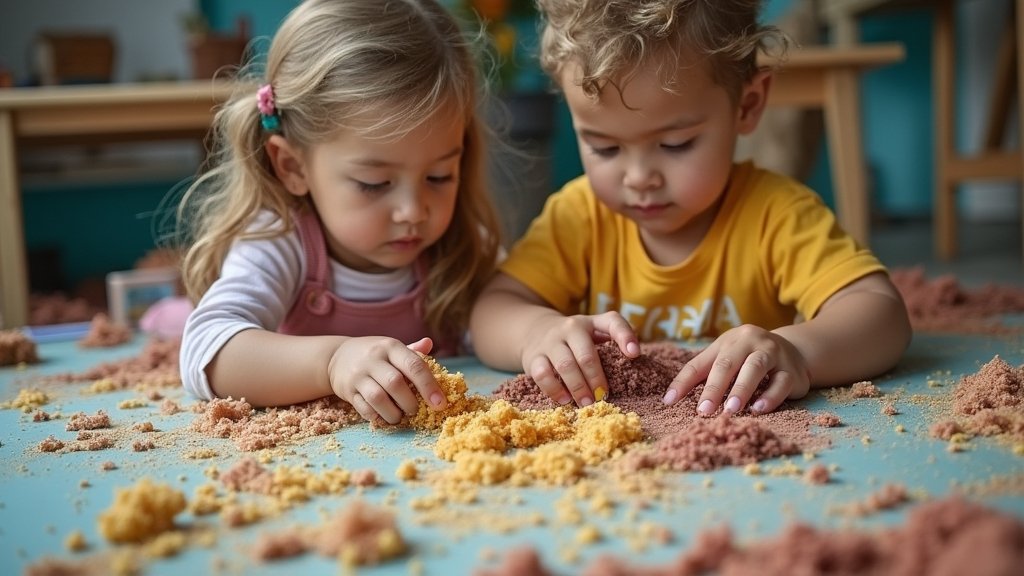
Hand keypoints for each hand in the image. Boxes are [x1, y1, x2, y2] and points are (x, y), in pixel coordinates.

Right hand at [327, 336, 445, 423]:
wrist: (337, 357)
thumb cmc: (375, 355)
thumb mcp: (392, 348)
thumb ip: (412, 351)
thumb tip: (429, 343)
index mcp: (390, 346)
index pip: (413, 365)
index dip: (429, 385)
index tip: (440, 403)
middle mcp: (373, 359)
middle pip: (395, 384)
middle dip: (410, 402)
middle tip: (416, 410)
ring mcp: (358, 375)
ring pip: (378, 398)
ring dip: (393, 413)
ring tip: (400, 416)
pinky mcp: (347, 391)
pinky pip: (363, 408)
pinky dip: (377, 417)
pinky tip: (384, 417)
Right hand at [521, 311, 639, 406]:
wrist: (535, 330)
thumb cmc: (576, 340)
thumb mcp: (595, 335)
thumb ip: (614, 344)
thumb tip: (635, 364)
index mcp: (592, 323)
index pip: (613, 321)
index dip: (625, 337)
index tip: (635, 355)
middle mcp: (571, 328)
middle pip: (586, 354)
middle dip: (596, 378)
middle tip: (603, 397)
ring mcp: (551, 342)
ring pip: (565, 365)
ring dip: (578, 387)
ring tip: (587, 403)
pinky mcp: (534, 357)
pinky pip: (542, 374)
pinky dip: (554, 390)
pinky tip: (564, 400)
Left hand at [662, 324, 809, 415]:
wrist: (796, 351)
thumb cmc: (749, 358)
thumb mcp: (727, 359)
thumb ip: (704, 375)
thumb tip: (670, 399)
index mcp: (726, 342)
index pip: (700, 363)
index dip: (683, 382)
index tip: (669, 402)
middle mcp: (749, 343)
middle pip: (727, 364)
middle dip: (714, 388)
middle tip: (703, 410)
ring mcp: (773, 354)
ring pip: (755, 368)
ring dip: (741, 389)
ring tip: (730, 410)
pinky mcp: (792, 370)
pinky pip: (781, 382)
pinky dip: (770, 396)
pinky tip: (759, 409)